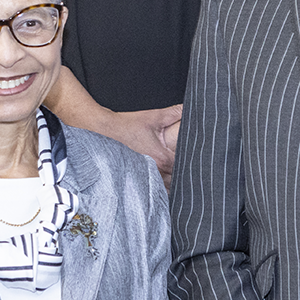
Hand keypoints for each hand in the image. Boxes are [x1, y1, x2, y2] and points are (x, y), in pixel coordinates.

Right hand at [39, 67, 180, 184]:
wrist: (102, 131)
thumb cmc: (126, 125)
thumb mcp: (153, 117)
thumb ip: (174, 112)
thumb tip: (188, 107)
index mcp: (161, 158)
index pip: (185, 168)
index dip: (193, 164)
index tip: (197, 162)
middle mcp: (153, 171)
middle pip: (177, 181)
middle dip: (183, 177)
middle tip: (190, 173)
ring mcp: (143, 179)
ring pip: (164, 190)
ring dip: (171, 186)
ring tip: (178, 182)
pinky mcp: (134, 181)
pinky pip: (151, 192)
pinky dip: (157, 191)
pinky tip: (160, 189)